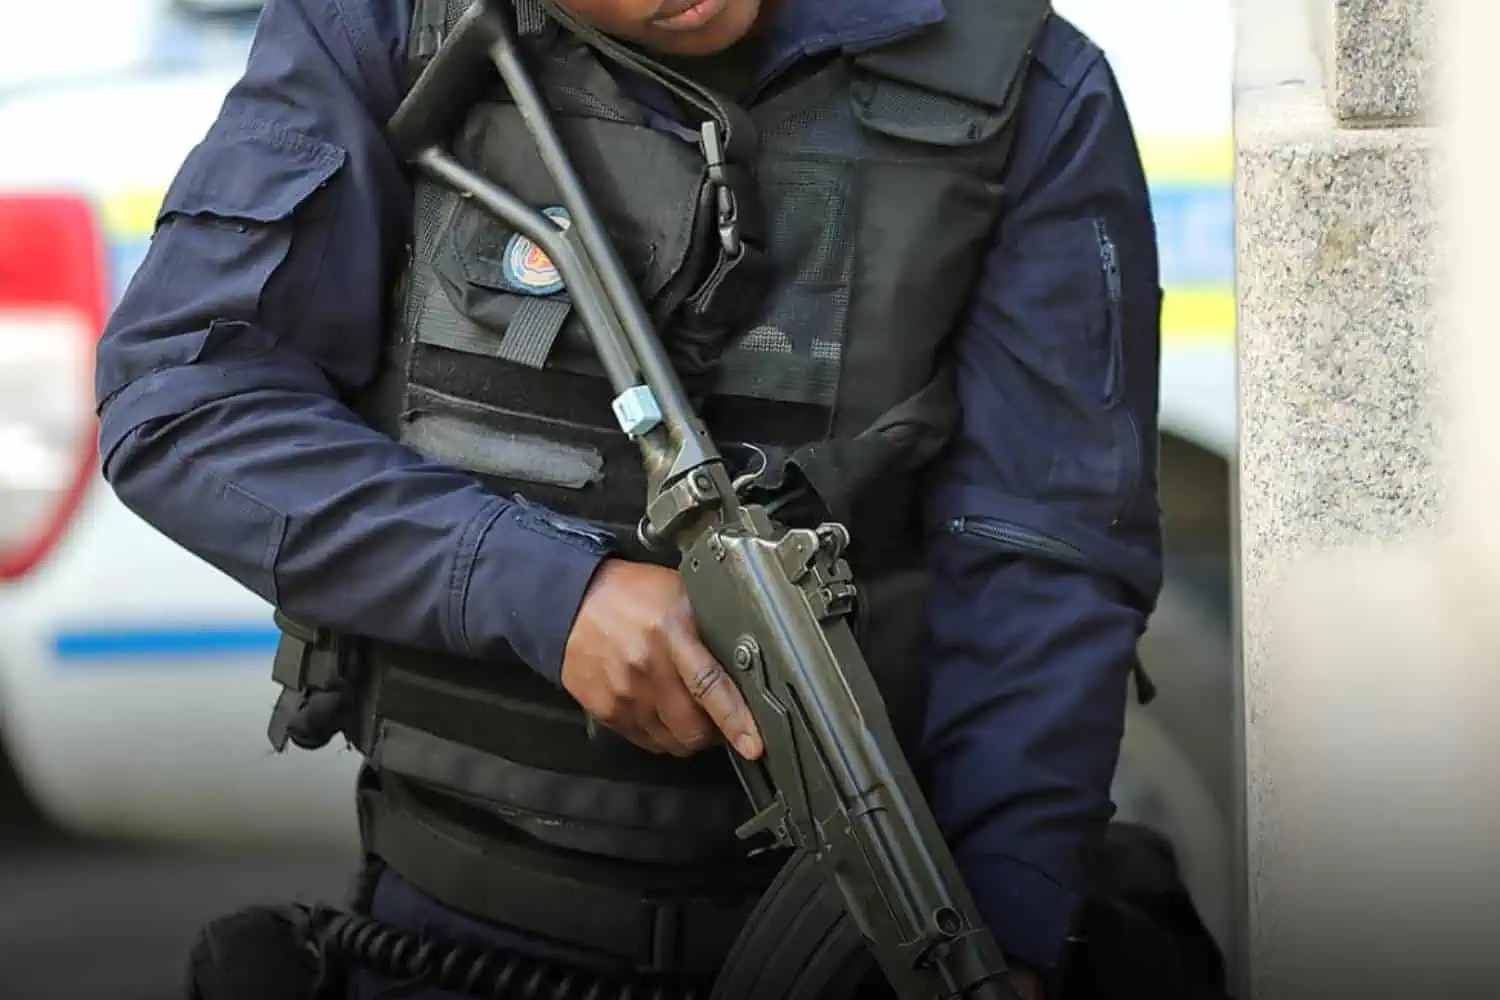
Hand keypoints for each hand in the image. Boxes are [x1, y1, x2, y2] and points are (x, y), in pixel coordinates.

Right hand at [561, 558, 764, 759]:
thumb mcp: (678, 592)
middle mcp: (646, 668)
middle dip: (715, 733)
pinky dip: (662, 734)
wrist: (570, 602)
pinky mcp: (606, 711)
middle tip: (722, 720)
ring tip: (690, 713)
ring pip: (671, 742)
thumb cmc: (630, 595)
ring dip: (688, 735)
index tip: (753, 744)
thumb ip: (711, 622)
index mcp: (670, 633)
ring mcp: (624, 694)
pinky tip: (662, 711)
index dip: (735, 720)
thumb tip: (747, 656)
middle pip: (692, 728)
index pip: (709, 686)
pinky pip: (646, 741)